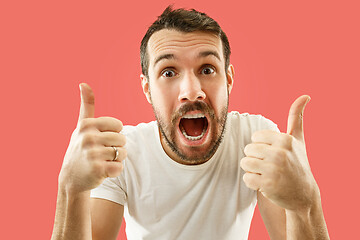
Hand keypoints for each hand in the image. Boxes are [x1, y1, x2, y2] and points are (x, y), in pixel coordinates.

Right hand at [58, 83, 125, 192]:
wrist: (71, 178)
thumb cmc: (80, 148)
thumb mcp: (81, 126)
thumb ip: (87, 106)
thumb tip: (84, 83)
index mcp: (87, 125)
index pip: (118, 125)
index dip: (114, 134)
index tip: (101, 139)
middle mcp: (88, 137)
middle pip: (122, 139)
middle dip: (116, 147)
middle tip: (102, 153)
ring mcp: (92, 154)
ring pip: (122, 153)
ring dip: (116, 159)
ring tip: (103, 161)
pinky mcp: (97, 169)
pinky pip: (119, 167)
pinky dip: (115, 170)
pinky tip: (104, 171)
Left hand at [240, 96, 319, 211]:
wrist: (303, 194)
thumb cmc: (297, 163)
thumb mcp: (298, 140)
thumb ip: (296, 117)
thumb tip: (305, 96)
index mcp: (285, 140)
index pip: (255, 137)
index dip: (261, 146)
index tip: (273, 153)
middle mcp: (280, 153)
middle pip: (248, 150)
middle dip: (255, 158)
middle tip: (269, 165)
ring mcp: (274, 169)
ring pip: (245, 163)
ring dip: (253, 170)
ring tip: (267, 174)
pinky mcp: (267, 185)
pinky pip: (246, 178)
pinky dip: (253, 182)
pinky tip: (266, 184)